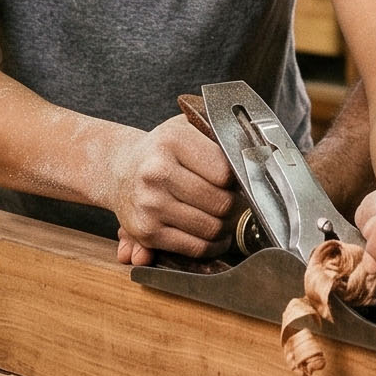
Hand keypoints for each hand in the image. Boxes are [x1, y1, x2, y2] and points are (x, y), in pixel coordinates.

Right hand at [106, 115, 237, 265]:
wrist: (120, 169)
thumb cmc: (163, 150)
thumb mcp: (188, 128)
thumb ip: (221, 134)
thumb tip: (255, 152)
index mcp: (172, 140)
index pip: (226, 172)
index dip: (239, 179)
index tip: (238, 179)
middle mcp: (156, 172)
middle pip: (221, 202)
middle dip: (236, 206)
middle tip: (236, 202)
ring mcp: (150, 204)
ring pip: (211, 228)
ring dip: (226, 228)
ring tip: (225, 218)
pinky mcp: (146, 232)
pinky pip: (196, 247)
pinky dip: (212, 246)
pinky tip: (214, 236)